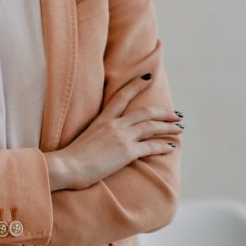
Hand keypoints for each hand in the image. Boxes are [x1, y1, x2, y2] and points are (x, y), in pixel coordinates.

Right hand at [45, 74, 183, 190]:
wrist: (65, 167)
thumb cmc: (70, 158)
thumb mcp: (85, 140)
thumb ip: (97, 136)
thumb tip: (104, 141)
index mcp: (102, 120)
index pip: (121, 96)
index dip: (136, 85)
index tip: (148, 77)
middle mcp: (113, 125)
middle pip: (144, 112)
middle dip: (163, 112)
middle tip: (177, 113)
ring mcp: (120, 137)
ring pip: (151, 127)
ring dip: (168, 126)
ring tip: (180, 127)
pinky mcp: (126, 152)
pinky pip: (150, 147)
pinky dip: (162, 145)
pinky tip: (171, 146)